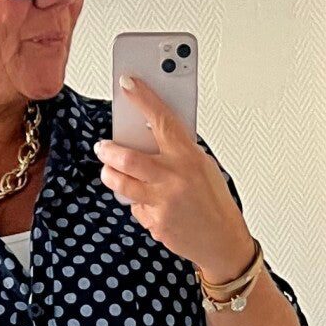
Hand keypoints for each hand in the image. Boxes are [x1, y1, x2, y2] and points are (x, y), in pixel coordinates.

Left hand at [93, 75, 255, 279]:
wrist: (222, 241)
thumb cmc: (214, 201)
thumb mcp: (203, 166)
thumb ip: (178, 150)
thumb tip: (151, 132)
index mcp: (188, 158)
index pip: (161, 120)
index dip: (142, 99)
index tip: (127, 84)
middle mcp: (173, 179)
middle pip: (128, 158)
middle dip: (109, 149)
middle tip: (102, 146)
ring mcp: (162, 203)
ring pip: (122, 184)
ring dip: (111, 174)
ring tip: (110, 170)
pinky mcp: (155, 223)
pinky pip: (136, 207)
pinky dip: (138, 202)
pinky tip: (150, 202)